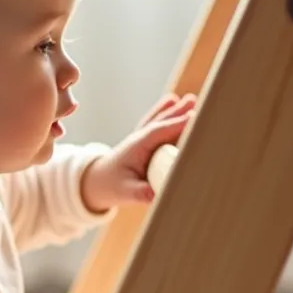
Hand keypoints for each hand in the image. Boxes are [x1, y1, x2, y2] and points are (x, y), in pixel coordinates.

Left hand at [81, 93, 195, 211]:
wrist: (97, 182)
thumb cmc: (111, 186)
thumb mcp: (126, 193)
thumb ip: (140, 193)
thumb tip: (155, 193)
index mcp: (136, 148)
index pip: (158, 132)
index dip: (175, 124)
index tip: (193, 117)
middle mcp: (139, 139)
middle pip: (161, 123)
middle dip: (179, 114)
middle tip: (196, 102)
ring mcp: (141, 139)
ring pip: (159, 121)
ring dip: (174, 111)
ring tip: (190, 99)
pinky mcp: (144, 142)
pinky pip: (156, 125)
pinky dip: (165, 114)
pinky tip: (171, 101)